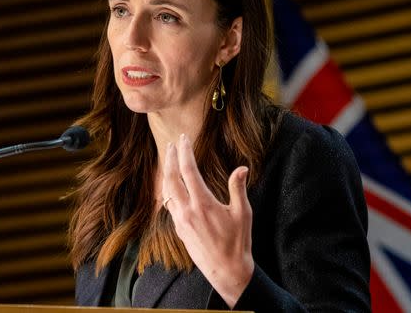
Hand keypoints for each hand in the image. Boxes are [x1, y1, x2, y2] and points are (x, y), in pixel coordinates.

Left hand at [162, 134, 253, 308]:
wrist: (226, 271)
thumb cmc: (238, 242)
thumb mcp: (242, 213)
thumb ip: (238, 188)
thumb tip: (242, 168)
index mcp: (203, 204)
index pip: (189, 171)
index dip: (185, 152)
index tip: (184, 138)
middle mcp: (187, 211)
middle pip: (171, 178)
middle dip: (171, 158)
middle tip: (173, 144)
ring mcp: (180, 221)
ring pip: (167, 191)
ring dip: (167, 173)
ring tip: (170, 160)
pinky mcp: (179, 229)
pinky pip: (169, 204)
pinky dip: (169, 189)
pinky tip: (173, 185)